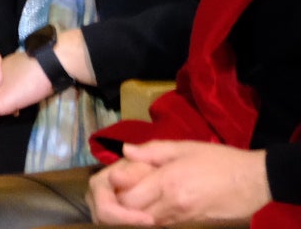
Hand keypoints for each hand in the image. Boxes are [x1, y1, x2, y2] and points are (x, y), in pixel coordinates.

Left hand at [90, 141, 271, 224]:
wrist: (254, 181)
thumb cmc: (220, 160)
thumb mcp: (185, 147)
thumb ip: (152, 151)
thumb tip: (125, 151)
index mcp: (167, 181)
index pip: (128, 197)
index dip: (116, 191)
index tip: (115, 181)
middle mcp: (173, 204)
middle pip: (133, 214)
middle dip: (123, 204)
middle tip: (123, 190)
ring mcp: (184, 217)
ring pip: (148, 222)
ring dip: (137, 213)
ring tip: (137, 197)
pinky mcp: (194, 224)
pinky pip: (165, 224)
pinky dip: (154, 217)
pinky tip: (155, 205)